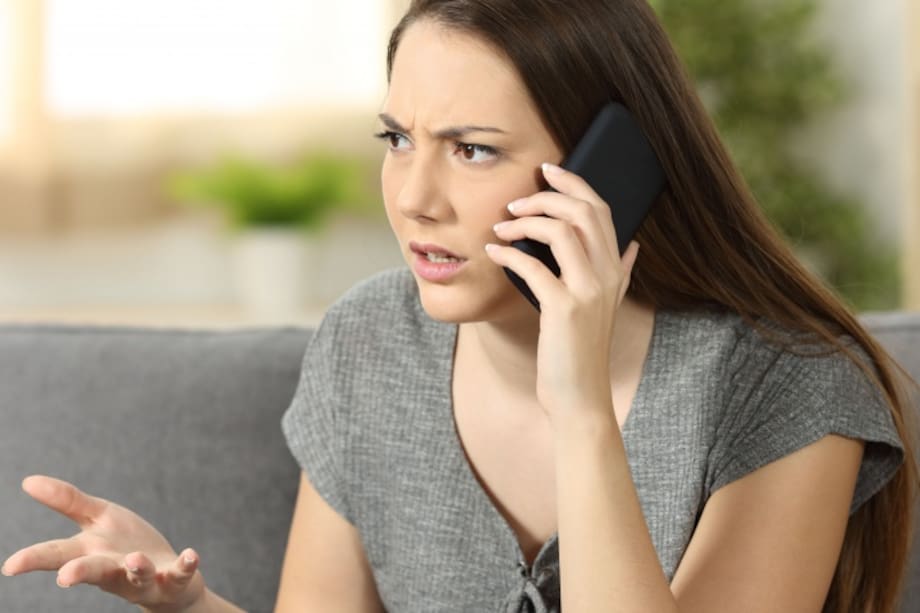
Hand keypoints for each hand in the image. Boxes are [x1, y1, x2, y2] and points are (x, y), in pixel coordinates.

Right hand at [2, 475, 205, 612]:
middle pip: (93, 571)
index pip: (58, 555)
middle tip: (65, 577)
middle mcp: (113, 569)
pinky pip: (179, 573)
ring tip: (133, 559)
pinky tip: (191, 554)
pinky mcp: (173, 578)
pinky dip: (185, 565)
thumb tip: (28, 481)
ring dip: (136, 567)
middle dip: (80, 573)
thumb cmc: (124, 547)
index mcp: (91, 553)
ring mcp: (143, 577)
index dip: (34, 559)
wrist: (167, 583)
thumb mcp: (98, 519)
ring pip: (137, 575)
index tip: (10, 566)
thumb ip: (67, 501)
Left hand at [485, 162, 639, 423]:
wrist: (580, 398)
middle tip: (516, 201)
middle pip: (583, 211)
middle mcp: (607, 275)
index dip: (576, 183)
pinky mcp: (564, 309)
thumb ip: (619, 274)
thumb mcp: (608, 308)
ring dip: (525, 220)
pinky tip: (494, 253)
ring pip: (561, 230)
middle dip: (546, 196)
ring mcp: (588, 292)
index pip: (602, 210)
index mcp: (615, 270)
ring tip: (501, 226)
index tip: (549, 170)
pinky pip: (533, 266)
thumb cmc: (582, 350)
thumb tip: (632, 245)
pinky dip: (509, 253)